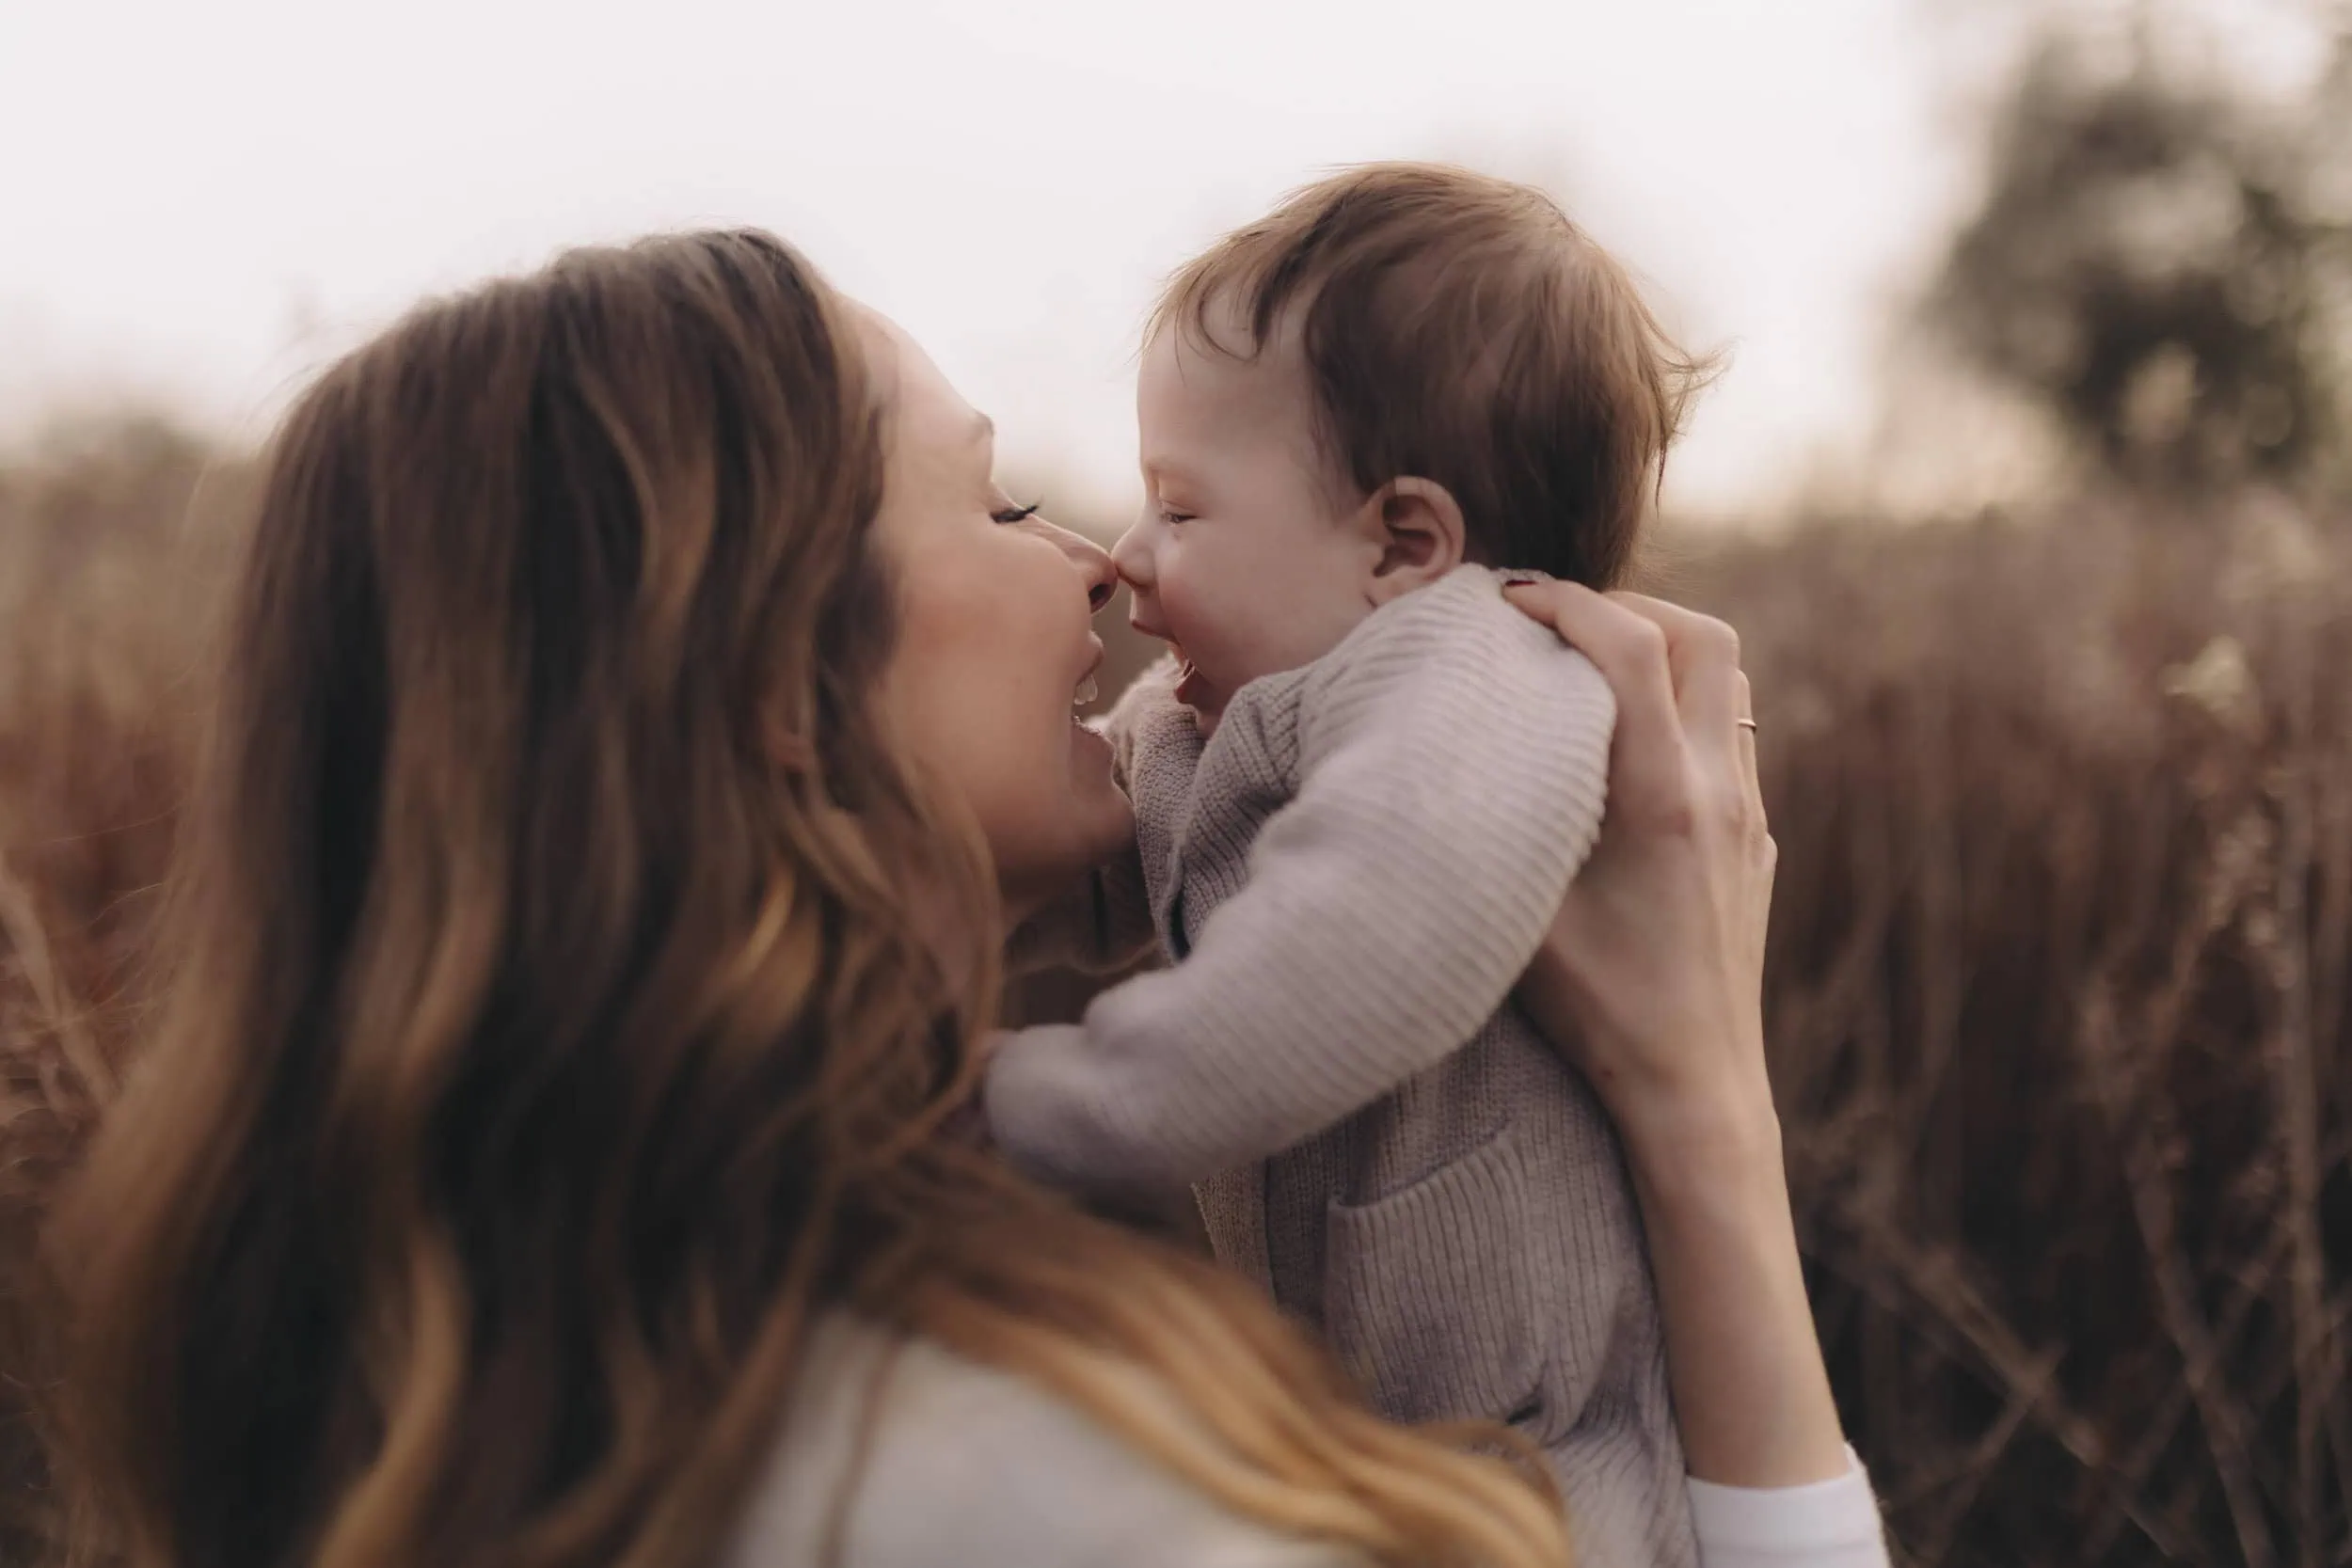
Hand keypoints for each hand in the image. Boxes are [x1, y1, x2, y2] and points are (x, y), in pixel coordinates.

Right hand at [1505, 583, 1776, 1161]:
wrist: (1695, 1085)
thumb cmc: (1601, 1012)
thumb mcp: (1524, 915)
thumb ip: (1501, 823)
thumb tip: (1441, 755)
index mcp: (1662, 796)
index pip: (1630, 646)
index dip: (1566, 603)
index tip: (1509, 601)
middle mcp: (1719, 790)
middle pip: (1704, 635)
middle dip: (1629, 606)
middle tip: (1560, 622)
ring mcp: (1747, 814)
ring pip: (1728, 682)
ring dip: (1664, 651)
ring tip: (1592, 670)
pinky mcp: (1755, 841)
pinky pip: (1730, 737)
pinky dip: (1679, 708)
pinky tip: (1623, 748)